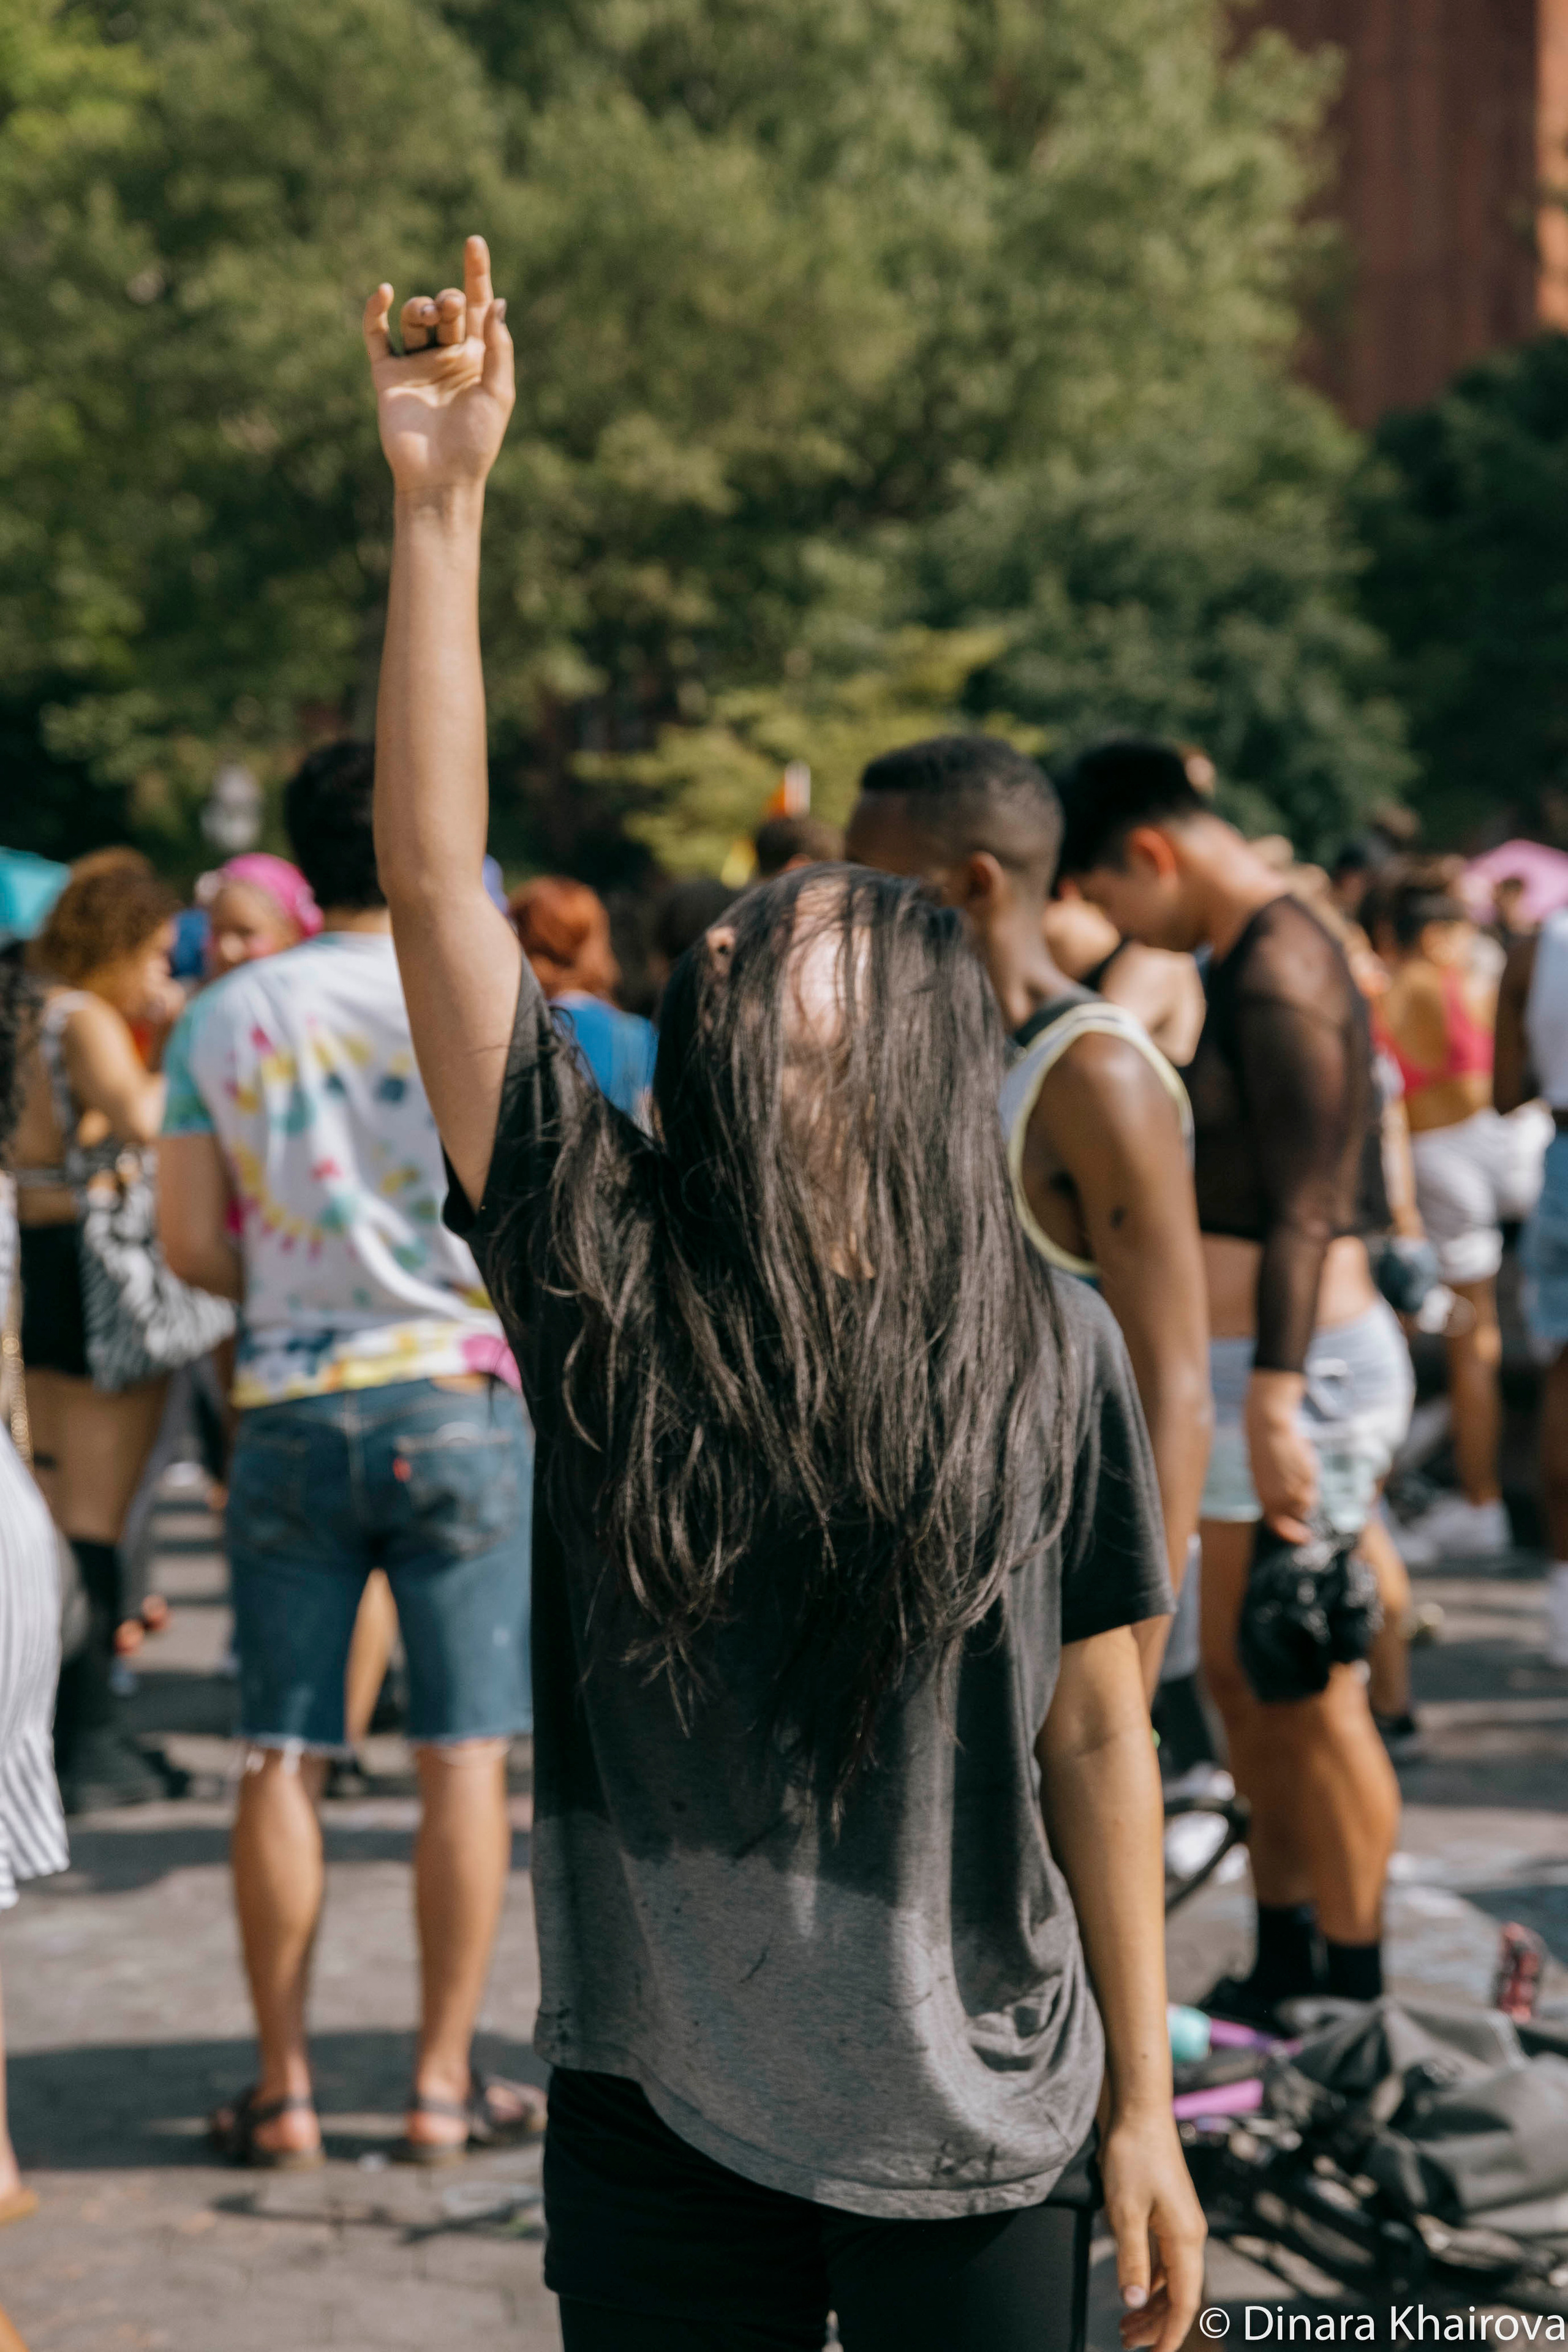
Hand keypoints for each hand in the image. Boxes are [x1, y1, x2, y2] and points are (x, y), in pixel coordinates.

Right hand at [363, 235, 514, 497]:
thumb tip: (498, 302)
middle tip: (450, 308)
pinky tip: (382, 293)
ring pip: (414, 317)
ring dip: (421, 309)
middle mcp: (447, 355)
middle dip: (448, 300)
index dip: (476, 273)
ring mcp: (416, 363)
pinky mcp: (388, 375)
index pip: (477, 306)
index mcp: (477, 357)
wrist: (441, 478)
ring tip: (429, 317)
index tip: (474, 241)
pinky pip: (377, 336)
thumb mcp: (498, 392)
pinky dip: (376, 312)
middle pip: (446, 308)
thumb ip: (498, 346)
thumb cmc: (476, 443)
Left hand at [1101, 2106, 1205, 2351]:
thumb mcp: (1124, 2211)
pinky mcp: (1167, 2213)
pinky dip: (1149, 2279)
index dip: (1170, 2332)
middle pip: (1178, 2293)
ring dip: (1149, 2303)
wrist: (1139, 2111)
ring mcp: (1179, 2223)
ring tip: (1125, 2326)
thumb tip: (1132, 2302)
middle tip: (1126, 2343)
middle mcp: (1188, 2234)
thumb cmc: (1133, 2156)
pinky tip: (1133, 2289)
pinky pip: (1163, 2259)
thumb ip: (1131, 2258)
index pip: (1184, 2300)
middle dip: (1155, 2323)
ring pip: (1170, 2278)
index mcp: (1185, 2238)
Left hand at [1244, 1369, 1315, 1540]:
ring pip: (1309, 1498)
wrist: (1268, 1427)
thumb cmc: (1263, 1448)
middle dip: (1302, 1501)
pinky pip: (1313, 1482)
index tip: (1304, 1537)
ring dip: (1307, 1487)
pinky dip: (1310, 1473)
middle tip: (1301, 1483)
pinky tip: (1300, 1457)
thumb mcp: (1262, 1476)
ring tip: (1297, 1466)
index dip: (1291, 1533)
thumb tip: (1291, 1508)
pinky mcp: (1306, 1476)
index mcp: (1263, 1498)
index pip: (1278, 1525)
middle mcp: (1279, 1498)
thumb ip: (1274, 1494)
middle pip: (1299, 1511)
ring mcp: (1294, 1488)